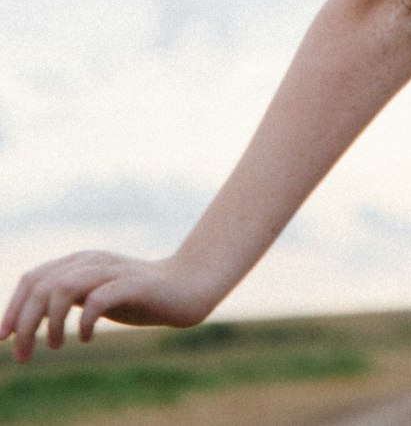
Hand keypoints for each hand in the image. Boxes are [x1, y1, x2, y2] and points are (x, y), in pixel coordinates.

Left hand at [0, 251, 215, 362]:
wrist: (187, 286)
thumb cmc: (138, 296)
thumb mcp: (95, 296)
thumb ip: (67, 300)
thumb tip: (25, 324)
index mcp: (81, 262)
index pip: (34, 277)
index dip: (14, 308)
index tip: (4, 339)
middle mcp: (93, 261)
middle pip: (44, 284)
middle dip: (25, 322)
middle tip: (23, 355)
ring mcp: (114, 270)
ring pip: (64, 286)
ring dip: (50, 322)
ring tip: (55, 346)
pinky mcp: (134, 284)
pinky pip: (99, 298)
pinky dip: (85, 320)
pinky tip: (87, 337)